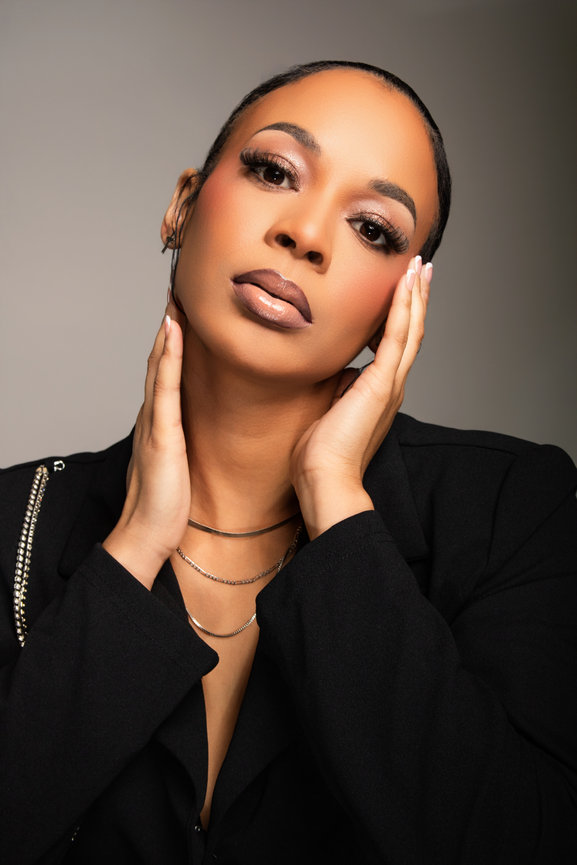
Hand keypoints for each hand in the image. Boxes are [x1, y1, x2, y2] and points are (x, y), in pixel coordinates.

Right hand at [103, 299, 188, 588]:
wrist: (147, 534)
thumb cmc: (166, 506)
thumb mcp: (178, 466)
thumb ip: (182, 445)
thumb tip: (193, 434)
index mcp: (161, 423)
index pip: (167, 375)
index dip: (172, 345)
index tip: (183, 315)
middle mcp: (153, 416)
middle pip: (161, 363)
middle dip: (168, 329)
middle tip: (177, 294)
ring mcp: (154, 423)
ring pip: (160, 366)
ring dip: (166, 332)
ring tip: (175, 300)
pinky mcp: (160, 433)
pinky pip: (165, 387)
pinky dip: (168, 357)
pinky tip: (172, 332)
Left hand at [290, 256, 431, 538]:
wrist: (324, 479)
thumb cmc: (319, 452)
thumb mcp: (327, 405)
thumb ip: (337, 383)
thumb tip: (334, 366)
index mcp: (378, 390)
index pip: (394, 343)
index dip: (401, 313)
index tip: (403, 288)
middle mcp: (390, 385)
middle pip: (410, 331)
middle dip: (416, 297)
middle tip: (422, 267)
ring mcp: (389, 384)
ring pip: (410, 330)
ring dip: (416, 296)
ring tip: (421, 267)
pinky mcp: (381, 385)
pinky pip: (397, 338)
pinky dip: (404, 309)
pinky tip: (407, 285)